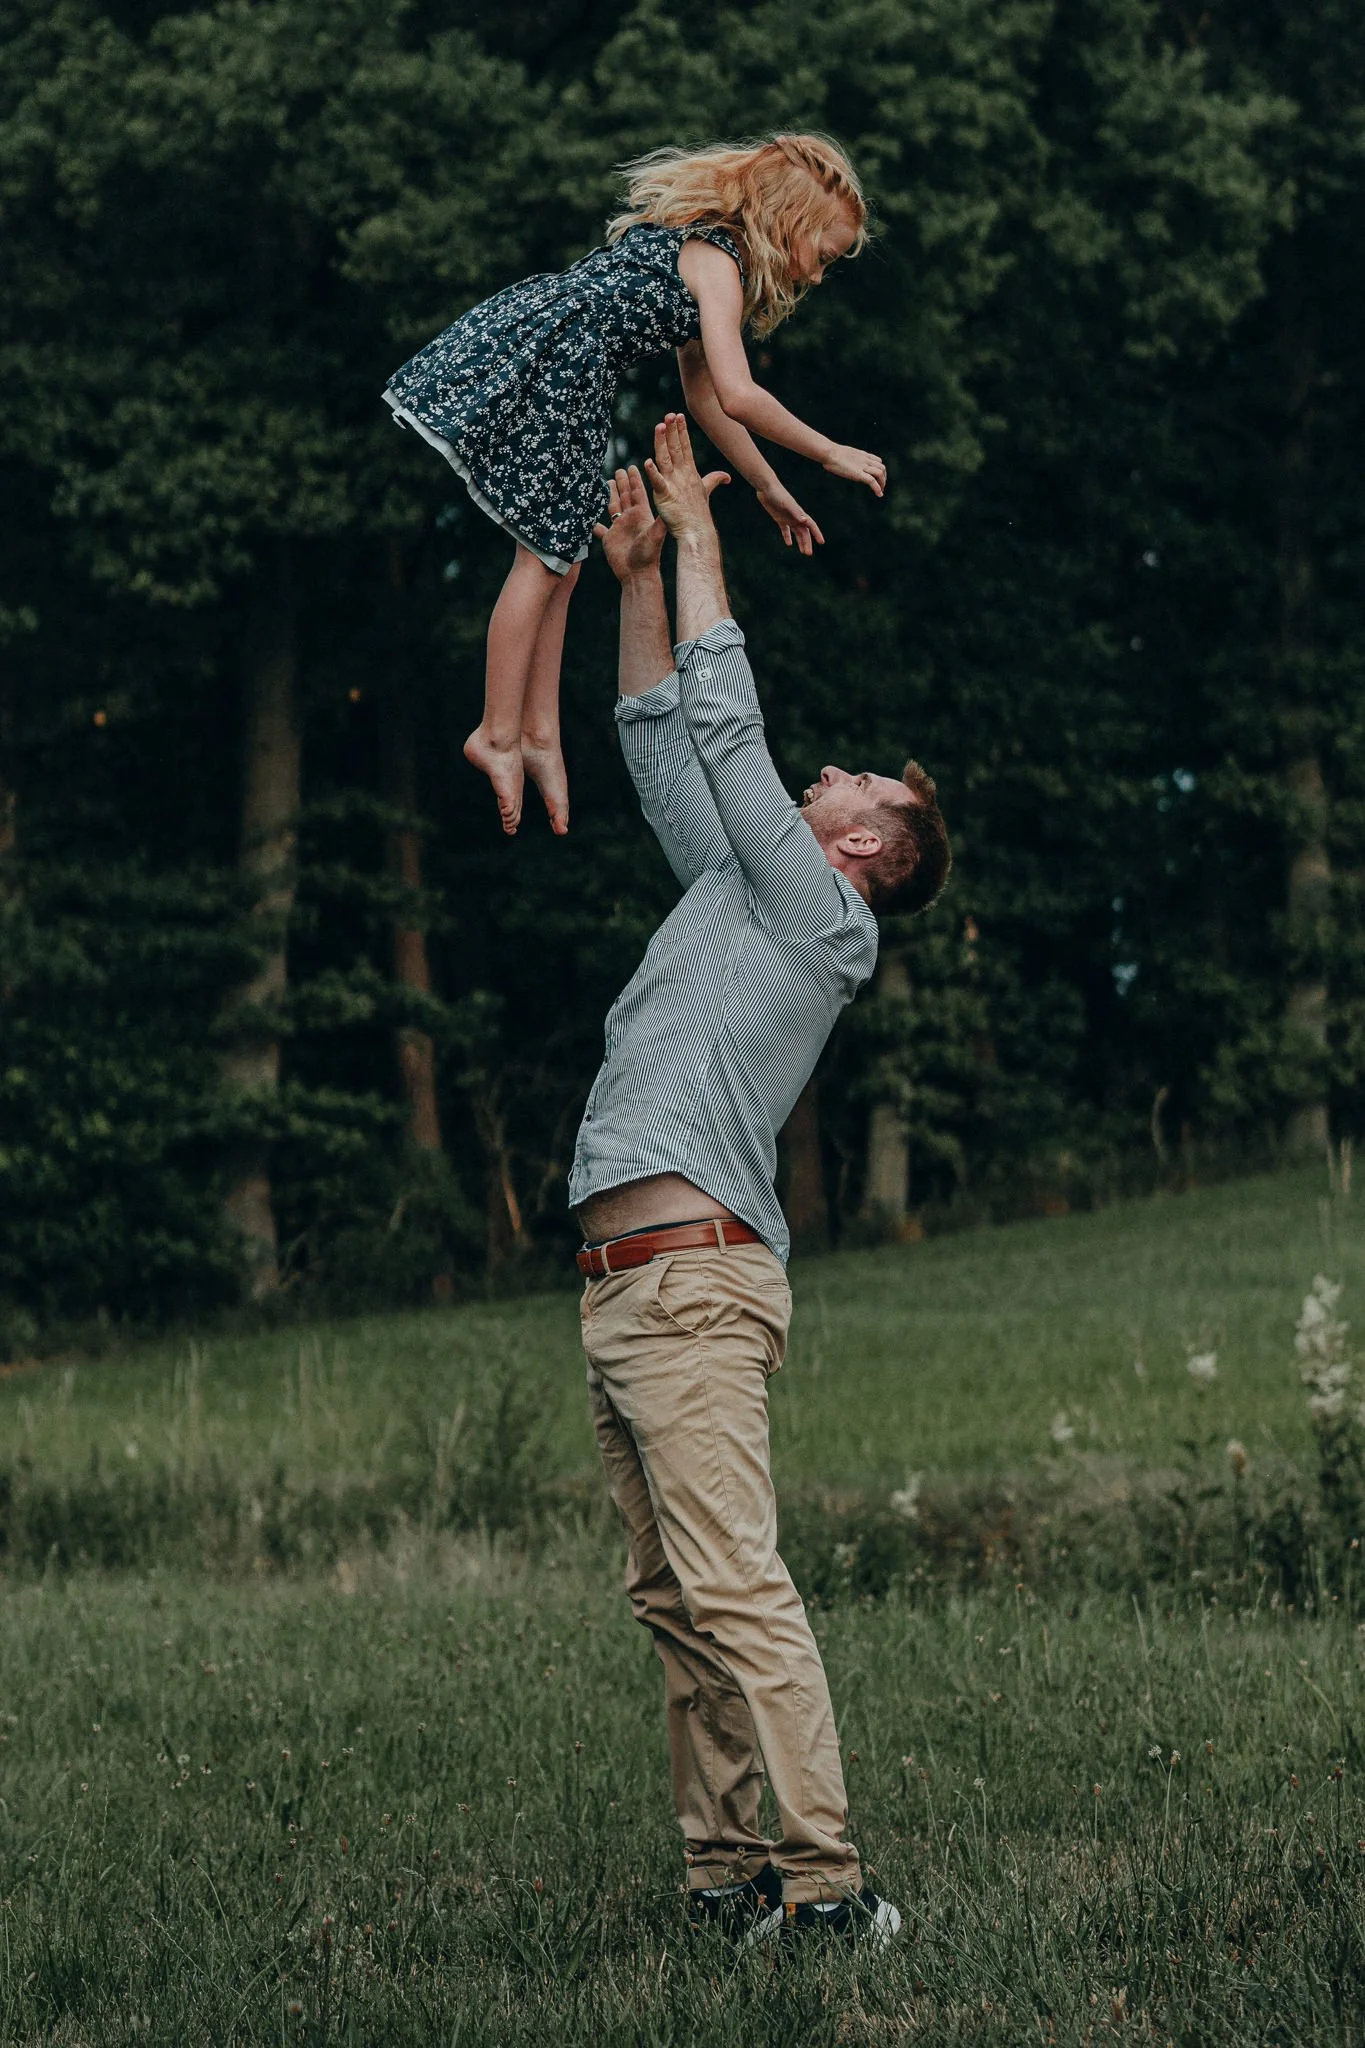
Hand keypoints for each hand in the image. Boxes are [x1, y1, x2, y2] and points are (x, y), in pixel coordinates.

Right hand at [594, 465, 665, 583]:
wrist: (638, 575)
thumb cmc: (648, 556)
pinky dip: (595, 524)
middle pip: (625, 496)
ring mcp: (620, 529)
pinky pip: (600, 529)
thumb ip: (659, 519)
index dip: (635, 480)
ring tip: (608, 483)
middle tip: (619, 469)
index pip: (638, 492)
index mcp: (641, 515)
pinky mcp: (610, 539)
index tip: (632, 466)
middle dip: (622, 483)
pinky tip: (590, 518)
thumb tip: (669, 503)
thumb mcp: (656, 535)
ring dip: (611, 496)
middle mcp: (630, 520)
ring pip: (614, 508)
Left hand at [643, 413, 729, 541]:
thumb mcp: (706, 491)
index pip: (685, 446)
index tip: (677, 416)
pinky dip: (653, 473)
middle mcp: (682, 474)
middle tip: (669, 414)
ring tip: (659, 426)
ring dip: (662, 442)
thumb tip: (726, 476)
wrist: (697, 532)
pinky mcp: (665, 496)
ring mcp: (673, 484)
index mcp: (690, 472)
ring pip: (665, 459)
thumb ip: (714, 480)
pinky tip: (648, 462)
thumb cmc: (699, 514)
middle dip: (672, 430)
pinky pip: (658, 482)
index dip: (681, 431)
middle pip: (675, 448)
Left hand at [757, 480, 824, 554]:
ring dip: (800, 542)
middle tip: (808, 554)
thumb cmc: (778, 495)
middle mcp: (795, 517)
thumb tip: (805, 521)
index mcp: (799, 514)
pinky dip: (787, 537)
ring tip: (803, 552)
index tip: (821, 542)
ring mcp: (788, 518)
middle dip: (807, 543)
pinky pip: (785, 530)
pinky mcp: (779, 518)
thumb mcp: (787, 504)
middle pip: (804, 532)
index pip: (811, 526)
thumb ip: (796, 513)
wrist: (767, 488)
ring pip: (796, 533)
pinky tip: (789, 544)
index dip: (817, 534)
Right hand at [821, 443, 886, 496]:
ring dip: (882, 484)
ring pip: (880, 474)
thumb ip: (846, 458)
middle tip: (881, 487)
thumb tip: (839, 461)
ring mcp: (863, 467)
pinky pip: (872, 481)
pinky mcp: (858, 474)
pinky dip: (877, 488)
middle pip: (882, 467)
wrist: (829, 453)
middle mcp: (865, 460)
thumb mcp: (842, 454)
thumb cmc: (830, 453)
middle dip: (883, 478)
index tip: (878, 478)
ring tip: (881, 491)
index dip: (880, 470)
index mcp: (862, 455)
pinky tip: (879, 494)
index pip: (878, 461)